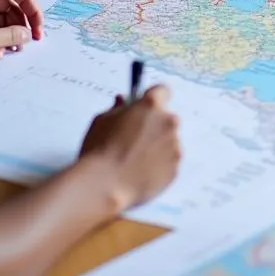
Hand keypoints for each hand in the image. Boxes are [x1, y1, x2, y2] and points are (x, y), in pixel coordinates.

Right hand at [80, 85, 180, 211]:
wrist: (103, 185)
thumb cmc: (99, 150)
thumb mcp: (102, 120)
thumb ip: (118, 108)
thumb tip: (123, 102)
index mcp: (151, 104)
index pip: (162, 91)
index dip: (153, 98)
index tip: (145, 107)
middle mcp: (168, 121)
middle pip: (166, 118)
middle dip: (154, 124)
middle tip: (135, 138)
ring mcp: (174, 145)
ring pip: (169, 140)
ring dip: (157, 145)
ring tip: (135, 159)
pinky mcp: (175, 167)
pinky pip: (170, 161)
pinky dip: (160, 164)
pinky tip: (141, 171)